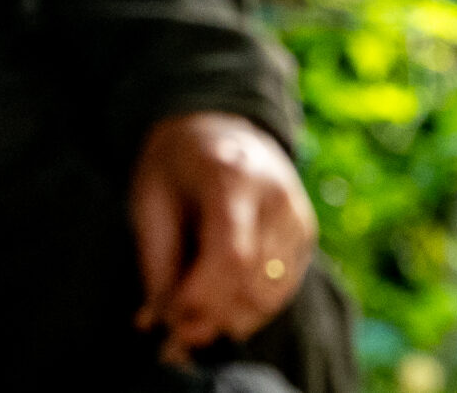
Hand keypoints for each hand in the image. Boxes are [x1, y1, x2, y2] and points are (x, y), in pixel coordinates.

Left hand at [129, 112, 317, 365]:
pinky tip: (221, 303)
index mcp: (232, 174)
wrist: (219, 125)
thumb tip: (160, 322)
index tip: (173, 318)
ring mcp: (297, 216)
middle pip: (253, 280)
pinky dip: (249, 308)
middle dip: (213, 315)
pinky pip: (281, 290)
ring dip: (230, 318)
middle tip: (176, 330)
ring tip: (194, 316)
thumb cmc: (176, 164)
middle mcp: (276, 196)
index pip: (232, 252)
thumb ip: (157, 260)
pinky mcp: (306, 234)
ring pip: (271, 295)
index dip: (204, 296)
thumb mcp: (150, 198)